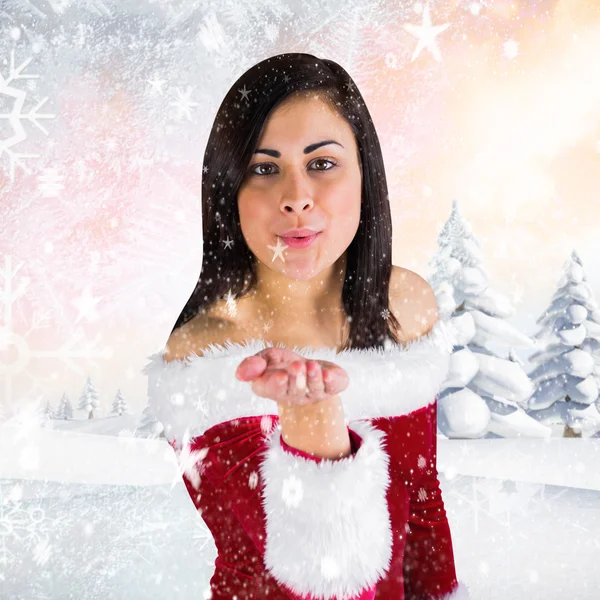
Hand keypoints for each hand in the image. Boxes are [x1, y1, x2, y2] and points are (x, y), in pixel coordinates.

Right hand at [234, 347, 348, 406]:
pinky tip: (328, 374)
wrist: (308, 367)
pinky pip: (331, 387)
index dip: (276, 384)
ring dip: (313, 377)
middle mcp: (293, 395)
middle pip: (294, 390)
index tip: (280, 375)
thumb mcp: (266, 358)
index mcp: (273, 388)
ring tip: (312, 365)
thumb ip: (253, 364)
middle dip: (296, 379)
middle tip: (297, 365)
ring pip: (313, 389)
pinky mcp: (331, 388)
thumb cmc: (283, 363)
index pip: (271, 390)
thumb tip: (239, 375)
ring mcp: (313, 393)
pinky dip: (330, 381)